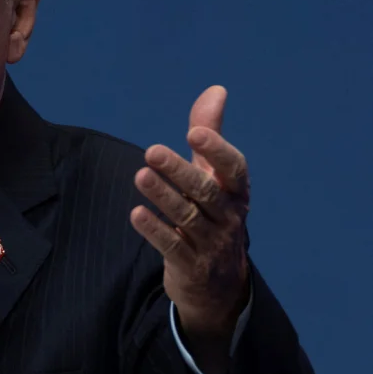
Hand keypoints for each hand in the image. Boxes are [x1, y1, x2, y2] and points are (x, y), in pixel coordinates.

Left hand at [130, 85, 250, 373]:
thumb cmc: (213, 214)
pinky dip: (155, 230)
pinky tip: (136, 214)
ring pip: (188, 217)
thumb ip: (210, 134)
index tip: (195, 132)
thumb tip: (216, 90)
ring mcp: (211, 243)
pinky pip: (173, 246)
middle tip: (152, 150)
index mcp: (236, 192)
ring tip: (140, 175)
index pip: (233, 169)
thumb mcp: (214, 176)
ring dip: (163, 196)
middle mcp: (228, 216)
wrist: (219, 284)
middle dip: (179, 171)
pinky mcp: (191, 265)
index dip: (217, 150)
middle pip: (206, 191)